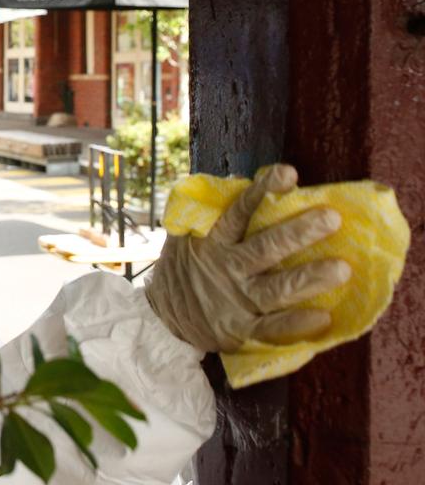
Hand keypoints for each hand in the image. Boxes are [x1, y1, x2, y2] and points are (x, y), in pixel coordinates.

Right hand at [145, 164, 351, 352]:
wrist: (161, 314)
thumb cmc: (188, 267)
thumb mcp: (188, 236)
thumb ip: (215, 213)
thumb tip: (243, 180)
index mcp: (214, 241)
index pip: (239, 211)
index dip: (262, 191)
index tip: (289, 174)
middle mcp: (226, 268)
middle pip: (265, 248)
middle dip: (298, 233)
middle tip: (331, 219)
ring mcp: (235, 299)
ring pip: (275, 288)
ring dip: (308, 278)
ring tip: (343, 269)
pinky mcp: (240, 329)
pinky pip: (270, 328)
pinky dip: (295, 324)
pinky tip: (323, 317)